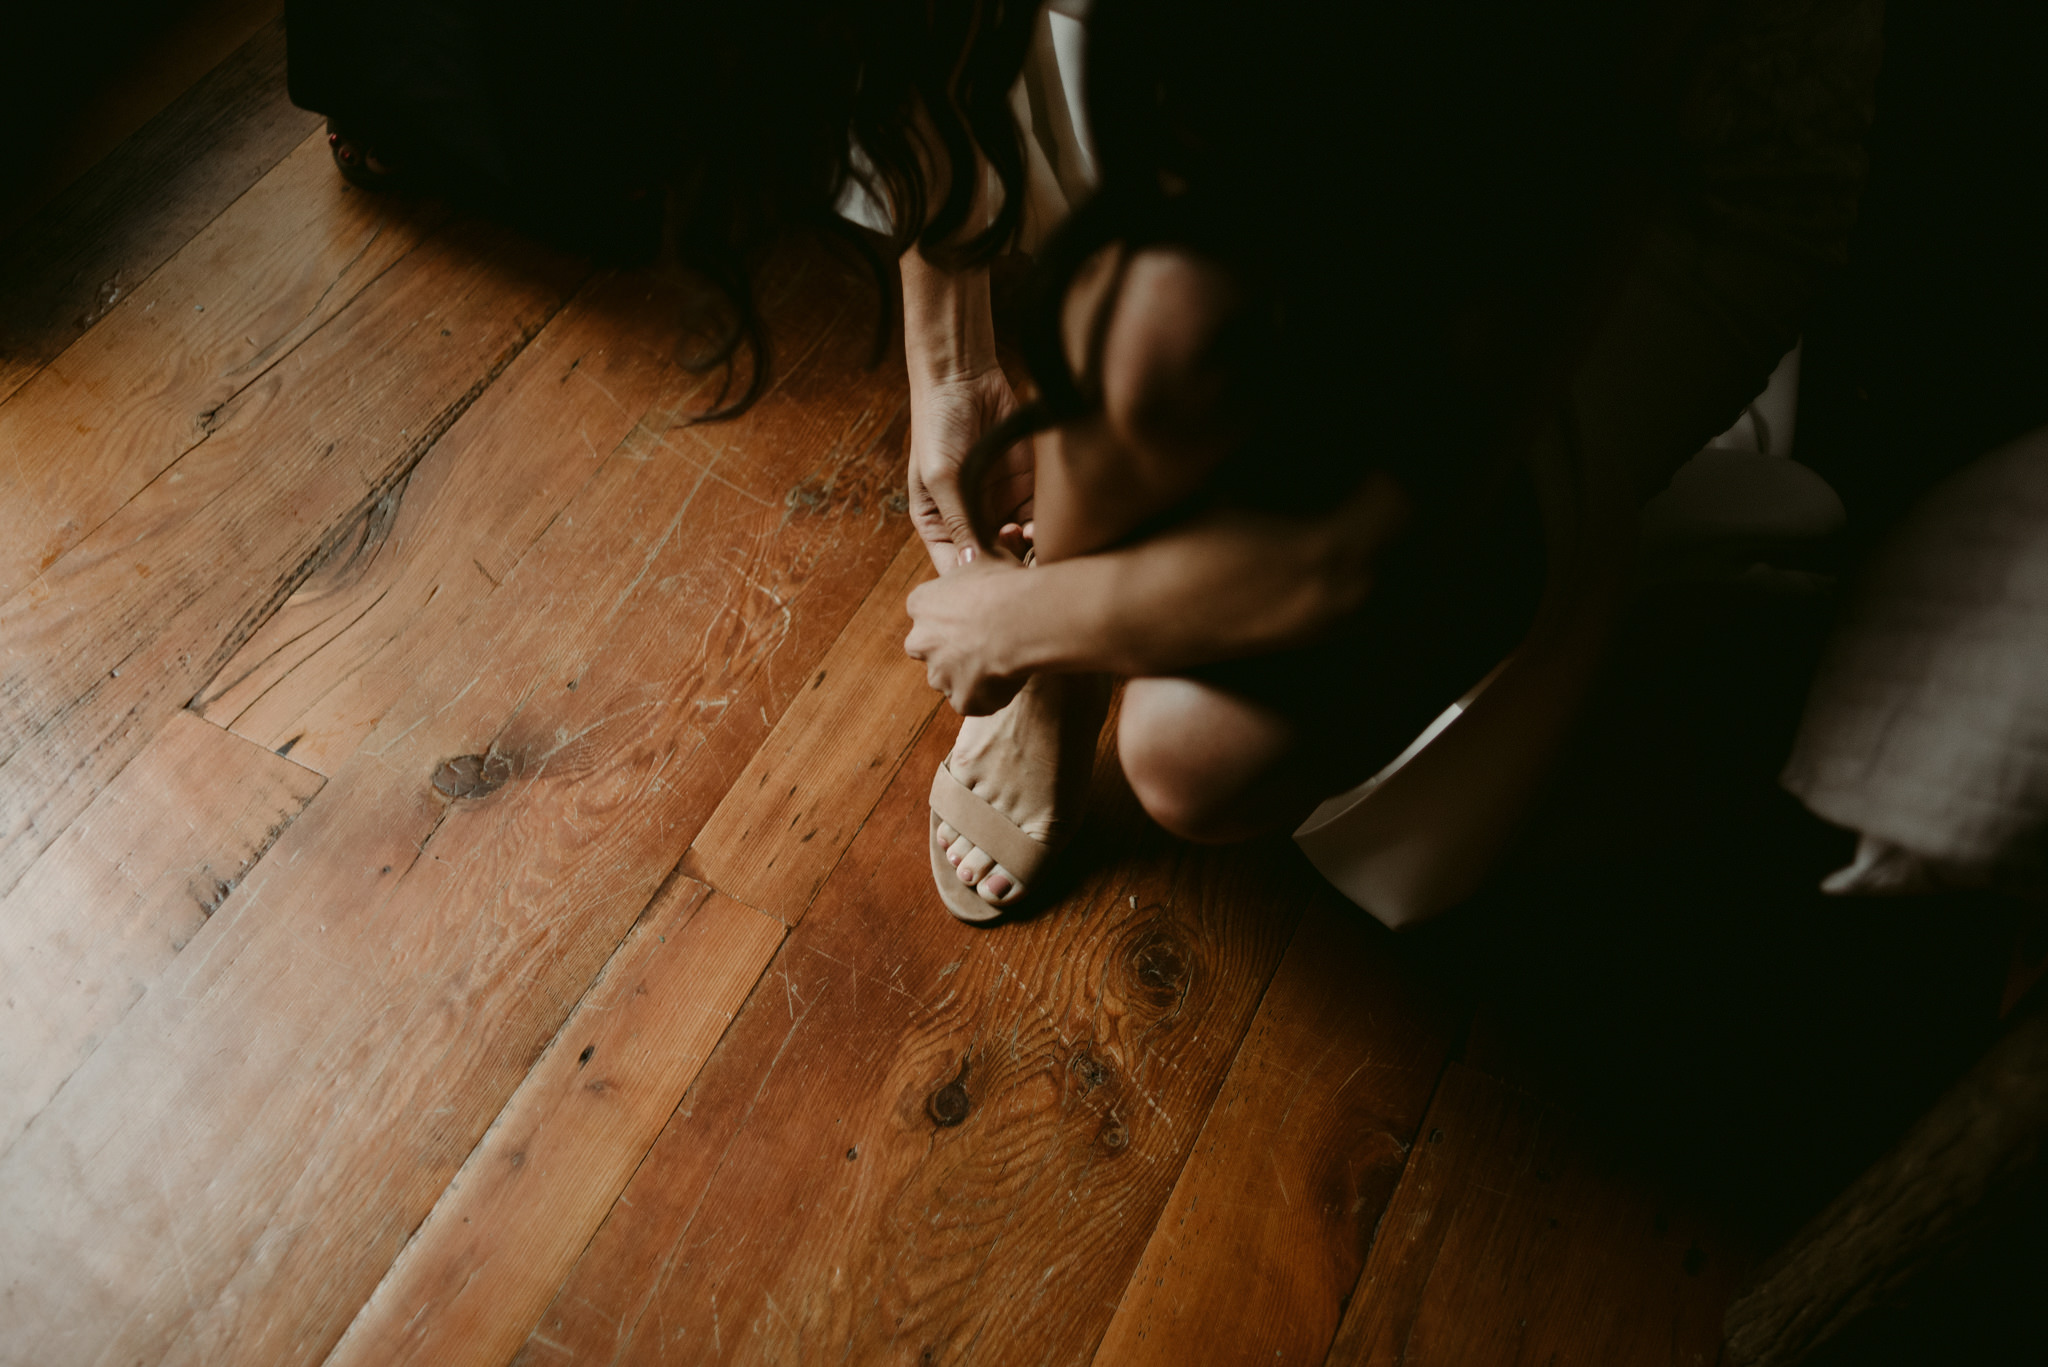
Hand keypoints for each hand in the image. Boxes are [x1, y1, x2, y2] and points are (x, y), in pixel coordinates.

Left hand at [904, 550, 1032, 714]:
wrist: (1021, 620)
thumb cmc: (1005, 585)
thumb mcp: (988, 557)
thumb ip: (978, 556)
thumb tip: (989, 539)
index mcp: (921, 604)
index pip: (926, 613)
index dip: (952, 615)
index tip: (975, 612)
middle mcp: (921, 641)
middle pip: (930, 649)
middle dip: (950, 649)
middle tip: (984, 641)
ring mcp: (939, 675)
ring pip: (950, 679)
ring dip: (969, 674)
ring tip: (1003, 660)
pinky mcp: (962, 700)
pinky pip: (973, 702)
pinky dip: (988, 696)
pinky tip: (1009, 679)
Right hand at [906, 367, 1033, 572]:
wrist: (964, 378)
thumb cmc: (937, 426)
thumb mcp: (941, 477)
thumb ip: (957, 521)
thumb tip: (969, 566)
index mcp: (939, 524)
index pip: (954, 566)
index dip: (971, 580)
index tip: (988, 584)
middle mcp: (969, 519)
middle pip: (990, 561)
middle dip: (1003, 568)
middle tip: (1013, 561)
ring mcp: (998, 504)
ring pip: (1017, 545)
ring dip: (1024, 551)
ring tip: (1024, 538)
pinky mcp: (1025, 487)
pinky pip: (1037, 519)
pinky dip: (1041, 530)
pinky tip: (1038, 528)